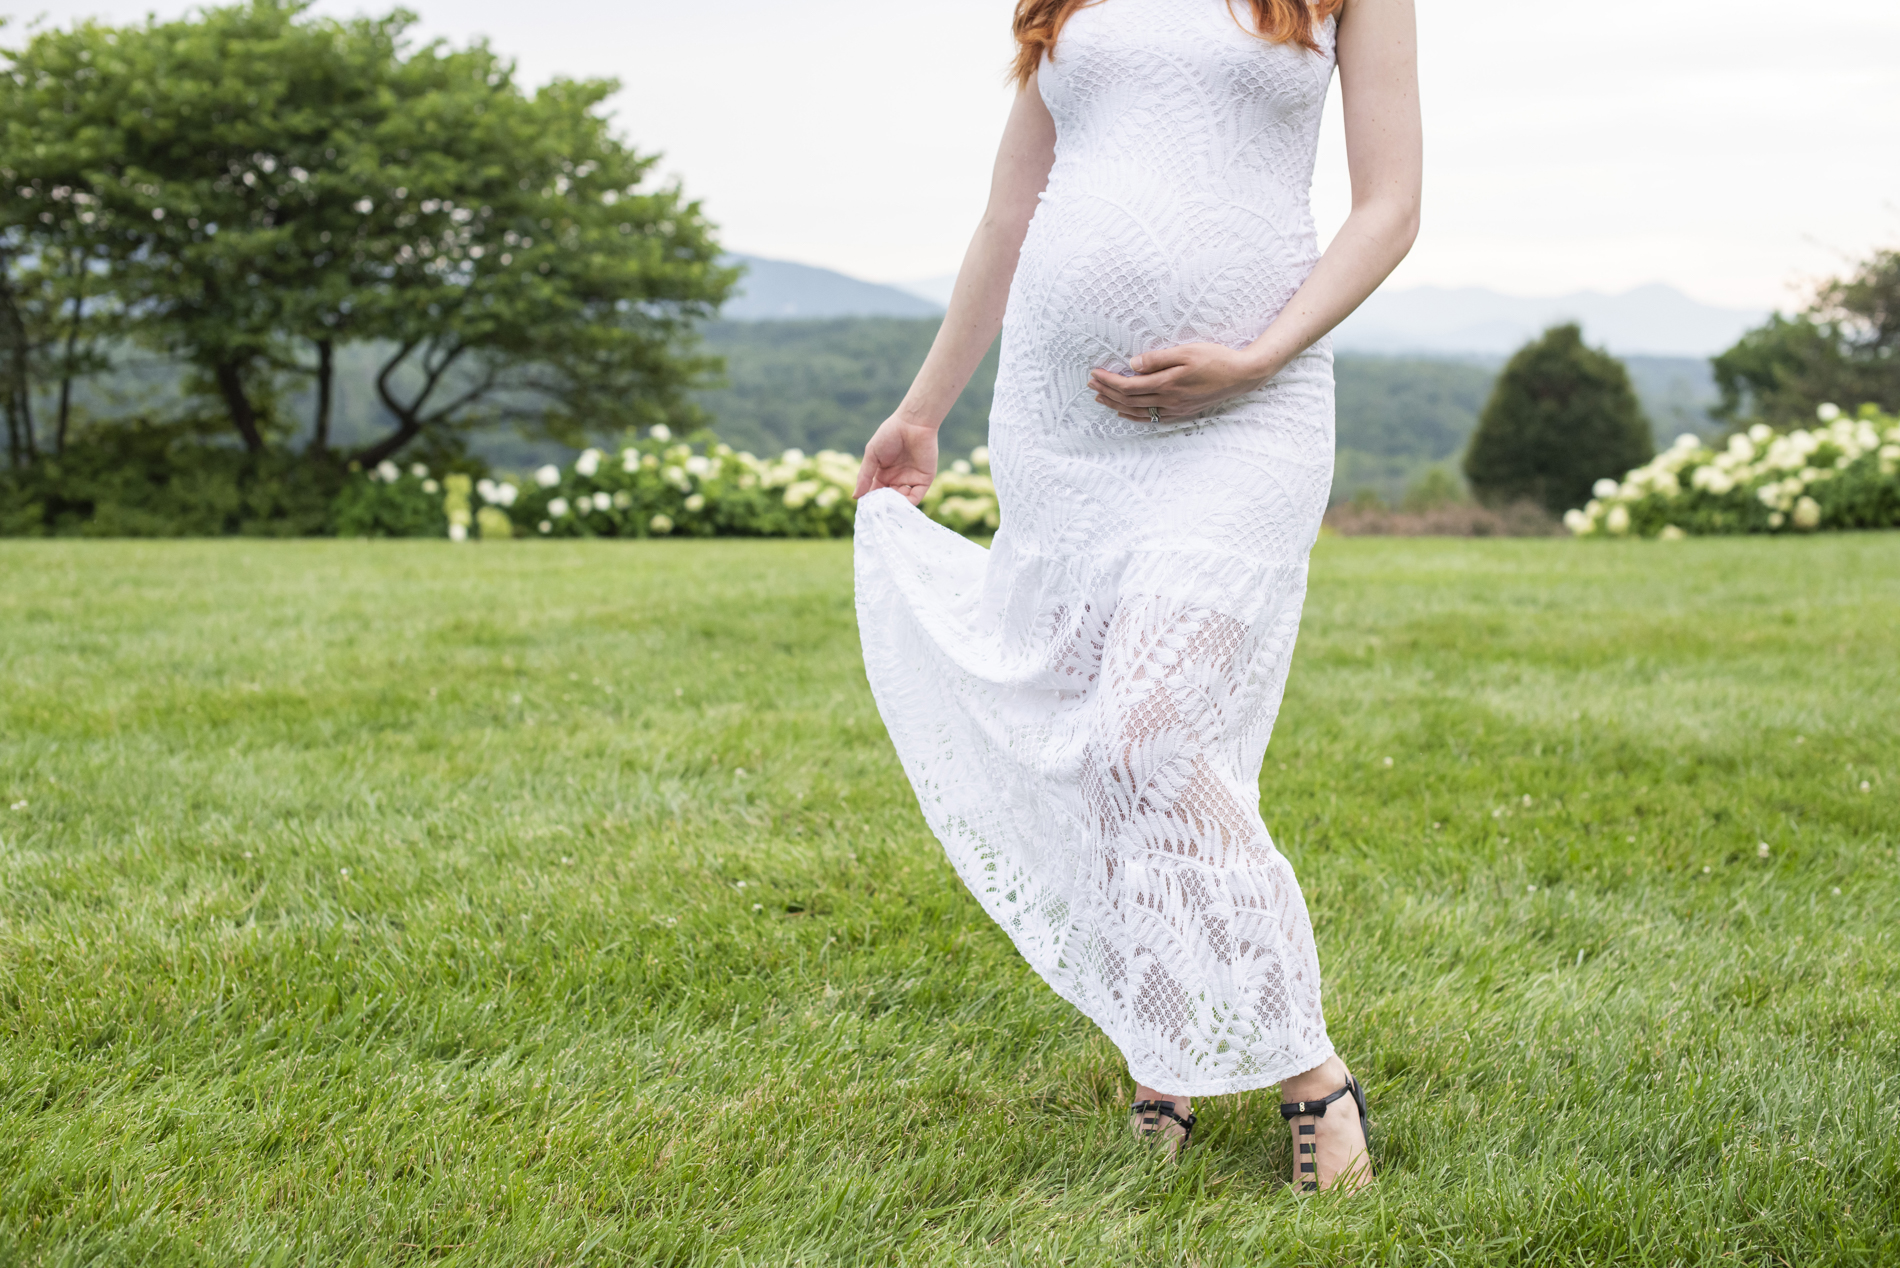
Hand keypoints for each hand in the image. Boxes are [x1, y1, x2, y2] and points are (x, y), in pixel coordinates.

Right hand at [853, 414, 938, 504]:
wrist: (913, 424)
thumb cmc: (889, 435)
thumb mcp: (872, 455)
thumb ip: (864, 476)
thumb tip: (855, 496)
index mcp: (883, 473)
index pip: (875, 493)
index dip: (870, 501)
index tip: (864, 510)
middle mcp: (897, 479)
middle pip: (889, 499)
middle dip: (883, 507)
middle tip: (877, 513)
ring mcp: (911, 480)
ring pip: (902, 501)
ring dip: (895, 506)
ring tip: (888, 509)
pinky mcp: (924, 480)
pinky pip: (916, 496)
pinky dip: (908, 503)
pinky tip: (900, 504)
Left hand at [1088, 343, 1278, 422]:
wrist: (1241, 375)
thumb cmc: (1215, 358)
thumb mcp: (1186, 351)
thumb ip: (1158, 358)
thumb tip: (1132, 364)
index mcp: (1167, 384)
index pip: (1129, 385)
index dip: (1108, 381)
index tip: (1095, 373)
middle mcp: (1169, 400)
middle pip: (1129, 400)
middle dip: (1107, 392)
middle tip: (1091, 384)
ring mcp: (1175, 409)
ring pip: (1138, 411)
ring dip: (1116, 405)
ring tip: (1100, 398)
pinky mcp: (1182, 413)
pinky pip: (1152, 419)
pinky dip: (1134, 416)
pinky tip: (1125, 412)